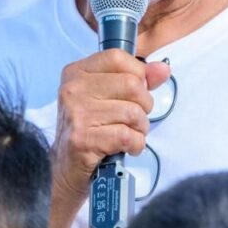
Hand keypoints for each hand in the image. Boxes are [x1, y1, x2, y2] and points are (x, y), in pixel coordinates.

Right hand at [51, 50, 170, 204]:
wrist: (65, 170)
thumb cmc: (90, 130)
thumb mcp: (108, 98)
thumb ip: (137, 79)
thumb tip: (163, 69)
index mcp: (76, 73)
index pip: (117, 57)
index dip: (137, 74)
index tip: (135, 92)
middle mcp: (72, 89)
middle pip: (131, 84)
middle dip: (143, 106)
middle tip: (133, 119)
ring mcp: (76, 114)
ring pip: (133, 112)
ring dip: (139, 128)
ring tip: (128, 134)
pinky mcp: (82, 139)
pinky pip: (127, 136)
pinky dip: (135, 145)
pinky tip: (125, 148)